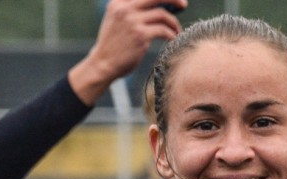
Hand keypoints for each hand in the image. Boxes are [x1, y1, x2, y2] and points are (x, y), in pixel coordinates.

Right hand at [70, 0, 186, 105]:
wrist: (103, 64)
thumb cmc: (114, 44)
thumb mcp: (117, 20)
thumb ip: (131, 10)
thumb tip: (159, 6)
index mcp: (119, 2)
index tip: (171, 0)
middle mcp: (125, 8)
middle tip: (183, 5)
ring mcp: (132, 21)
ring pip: (162, 14)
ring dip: (173, 23)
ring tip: (177, 31)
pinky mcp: (140, 35)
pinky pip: (163, 30)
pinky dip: (171, 34)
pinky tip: (173, 38)